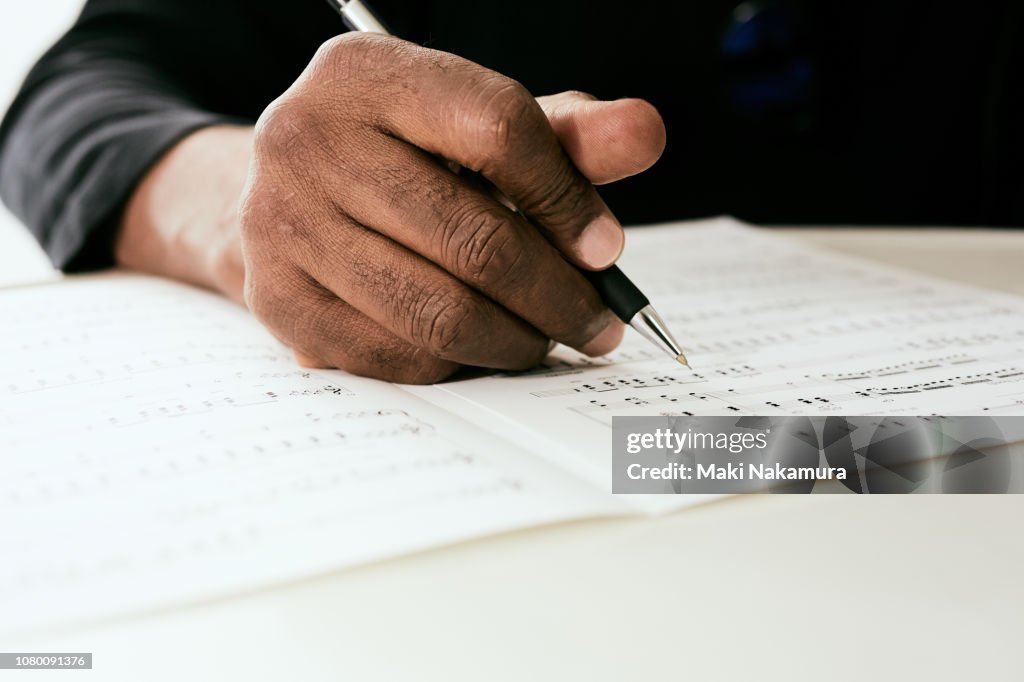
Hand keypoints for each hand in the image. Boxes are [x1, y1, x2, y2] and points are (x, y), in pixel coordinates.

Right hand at [120, 34, 664, 383]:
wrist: (285, 190)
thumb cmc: (400, 153)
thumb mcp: (473, 124)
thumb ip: (562, 133)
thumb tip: (644, 135)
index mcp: (368, 73)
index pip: (498, 128)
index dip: (569, 199)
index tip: (608, 251)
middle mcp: (307, 139)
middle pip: (473, 238)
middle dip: (558, 297)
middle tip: (597, 325)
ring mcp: (282, 225)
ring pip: (437, 312)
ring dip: (515, 341)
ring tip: (546, 339)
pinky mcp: (275, 299)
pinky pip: (395, 355)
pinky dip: (456, 364)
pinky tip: (481, 349)